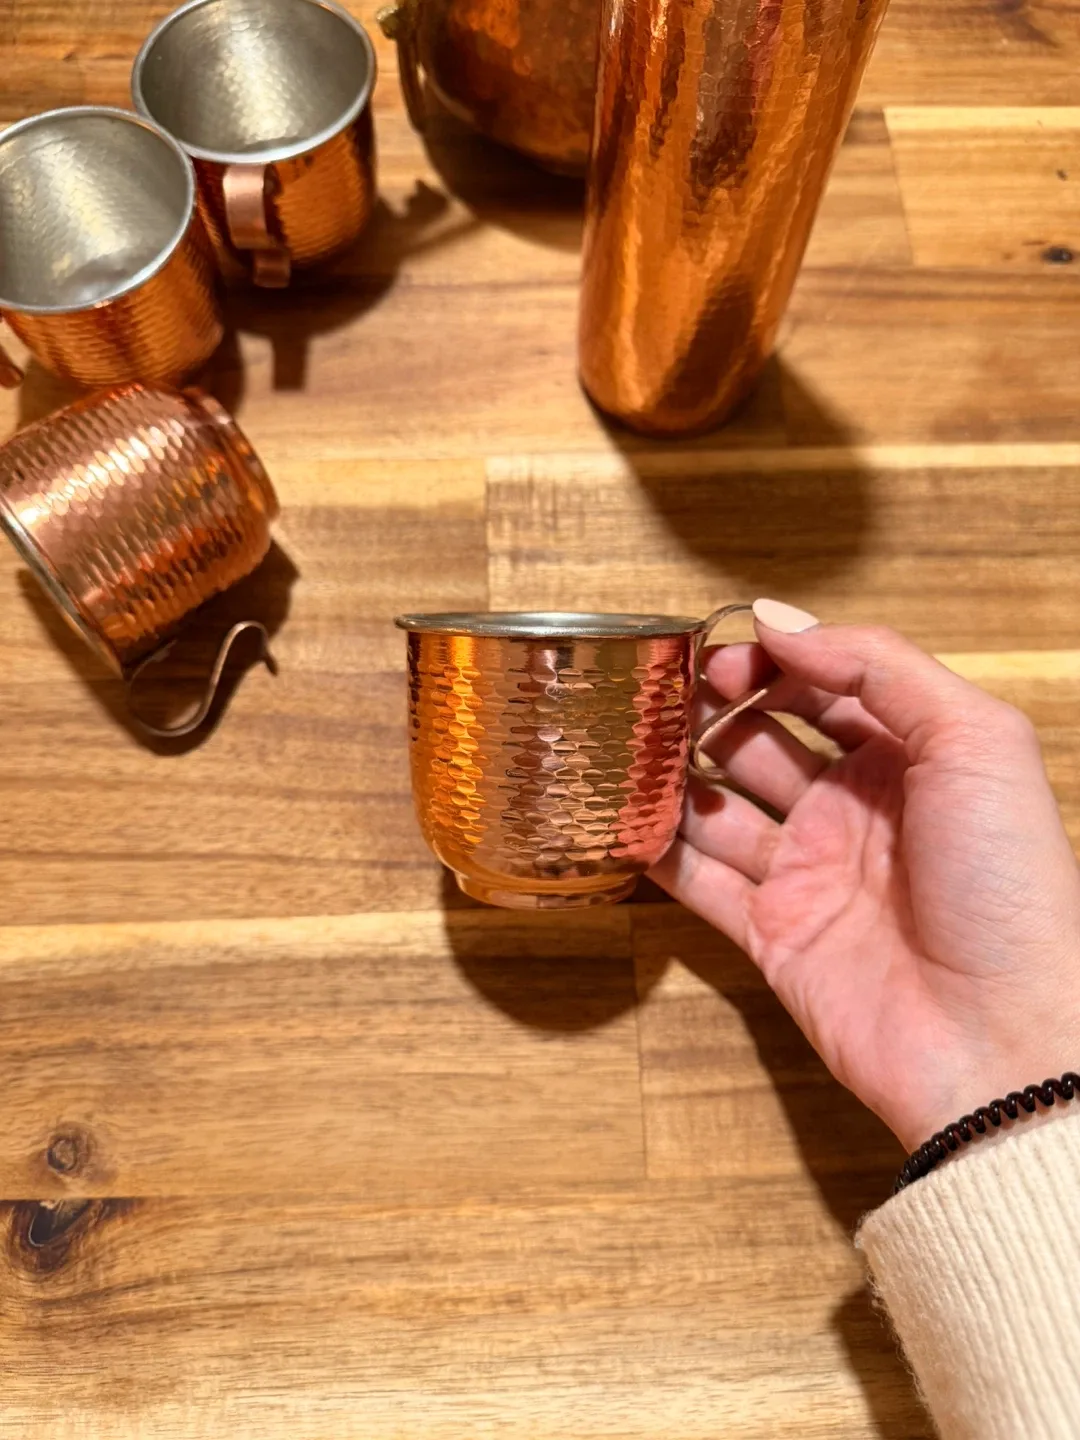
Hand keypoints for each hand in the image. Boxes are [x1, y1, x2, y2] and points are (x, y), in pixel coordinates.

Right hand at [651, 598, 1079, 1151]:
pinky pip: (700, 882)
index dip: (771, 663)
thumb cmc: (1007, 885)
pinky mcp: (771, 934)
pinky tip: (618, 816)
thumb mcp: (973, 741)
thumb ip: (879, 665)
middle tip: (660, 694)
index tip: (718, 653)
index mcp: (909, 757)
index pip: (825, 686)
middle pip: (762, 740)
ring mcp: (809, 873)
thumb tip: (779, 620)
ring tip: (625, 743)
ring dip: (674, 773)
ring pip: (720, 807)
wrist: (997, 1037)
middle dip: (711, 710)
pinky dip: (658, 851)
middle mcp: (853, 809)